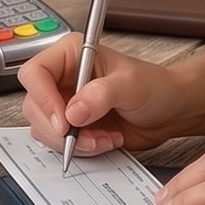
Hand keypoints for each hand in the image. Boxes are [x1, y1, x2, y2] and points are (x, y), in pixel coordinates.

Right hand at [18, 36, 197, 155]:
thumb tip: (73, 112)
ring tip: (104, 138)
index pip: (35, 73)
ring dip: (73, 142)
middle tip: (87, 137)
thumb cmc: (155, 87)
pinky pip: (60, 143)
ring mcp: (65, 103)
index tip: (64, 121)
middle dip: (60, 129)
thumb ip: (101, 95)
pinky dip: (81, 149)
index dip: (43, 99)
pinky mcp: (72, 126)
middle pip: (34, 105)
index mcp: (70, 55)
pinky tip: (105, 141)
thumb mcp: (131, 85)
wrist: (170, 111)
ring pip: (44, 128)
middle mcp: (63, 78)